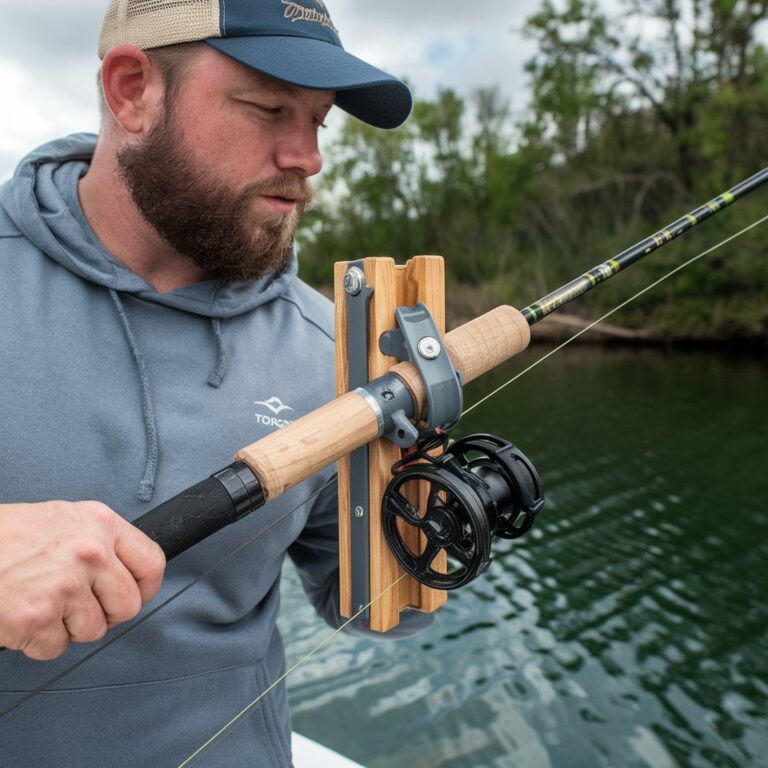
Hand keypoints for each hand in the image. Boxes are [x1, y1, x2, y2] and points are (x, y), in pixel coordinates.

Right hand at [0, 501, 165, 659]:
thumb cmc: (5, 535)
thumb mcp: (63, 519)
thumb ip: (99, 540)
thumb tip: (125, 568)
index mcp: (99, 523)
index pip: (152, 562)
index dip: (147, 585)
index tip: (137, 592)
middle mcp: (89, 552)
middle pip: (129, 604)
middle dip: (106, 612)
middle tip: (79, 604)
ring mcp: (65, 586)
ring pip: (94, 630)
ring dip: (69, 626)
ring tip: (43, 602)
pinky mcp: (37, 619)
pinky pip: (57, 647)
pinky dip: (39, 640)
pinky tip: (24, 615)